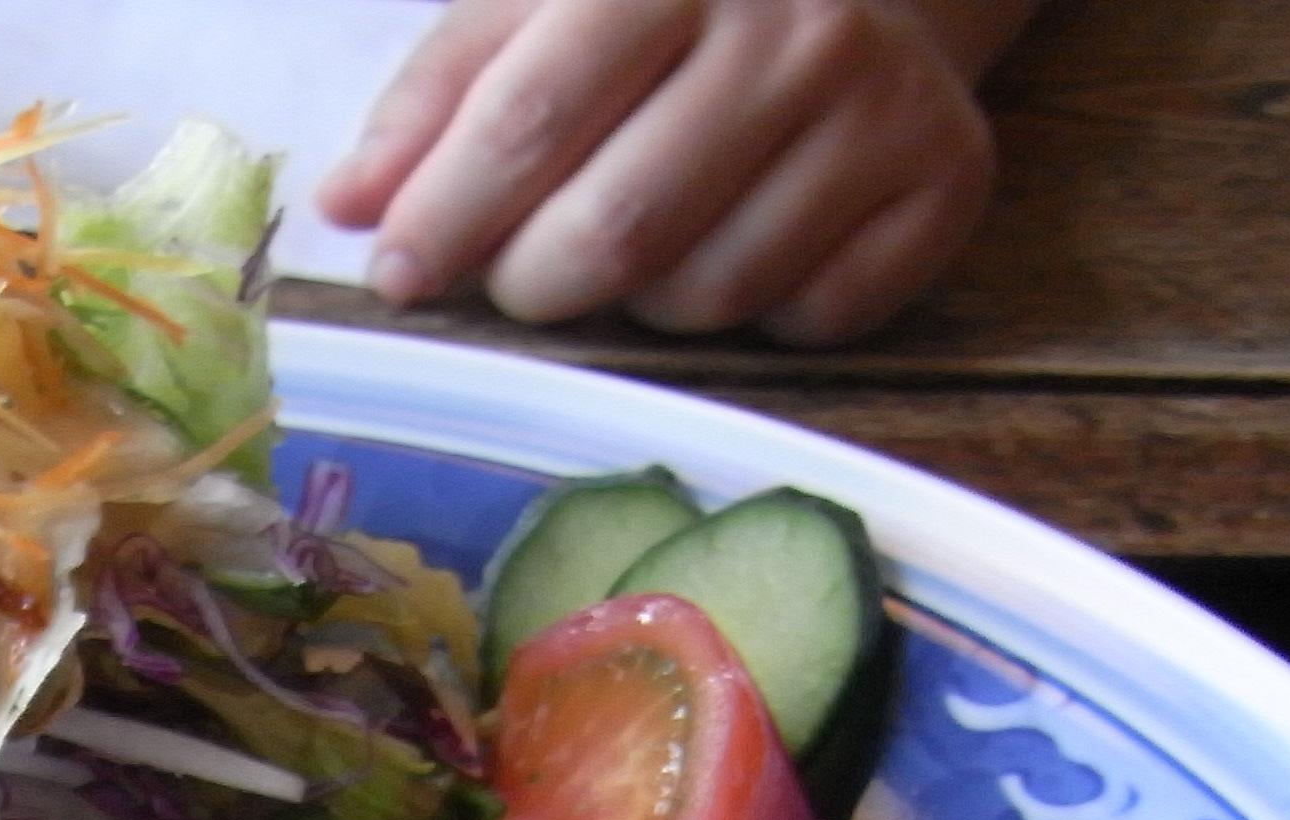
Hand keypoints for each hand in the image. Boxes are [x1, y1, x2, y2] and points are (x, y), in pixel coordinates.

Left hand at [317, 0, 1037, 343]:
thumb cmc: (668, 7)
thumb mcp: (539, 8)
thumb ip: (439, 98)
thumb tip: (345, 207)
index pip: (532, 119)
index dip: (447, 215)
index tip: (396, 275)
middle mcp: (797, 27)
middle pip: (616, 230)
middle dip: (532, 282)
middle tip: (517, 277)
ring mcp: (885, 108)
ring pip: (707, 294)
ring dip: (639, 305)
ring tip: (635, 248)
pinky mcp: (945, 186)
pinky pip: (807, 319)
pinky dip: (752, 317)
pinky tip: (741, 246)